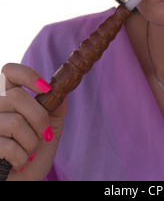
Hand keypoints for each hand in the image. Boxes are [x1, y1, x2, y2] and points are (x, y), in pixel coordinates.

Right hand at [0, 63, 66, 180]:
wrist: (23, 184)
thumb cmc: (34, 155)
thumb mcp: (51, 128)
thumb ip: (56, 107)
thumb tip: (63, 90)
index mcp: (8, 97)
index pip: (9, 71)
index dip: (27, 75)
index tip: (45, 88)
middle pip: (16, 97)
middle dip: (39, 118)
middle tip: (45, 135)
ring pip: (14, 122)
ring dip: (31, 142)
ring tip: (29, 152)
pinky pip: (8, 146)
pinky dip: (22, 158)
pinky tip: (19, 163)